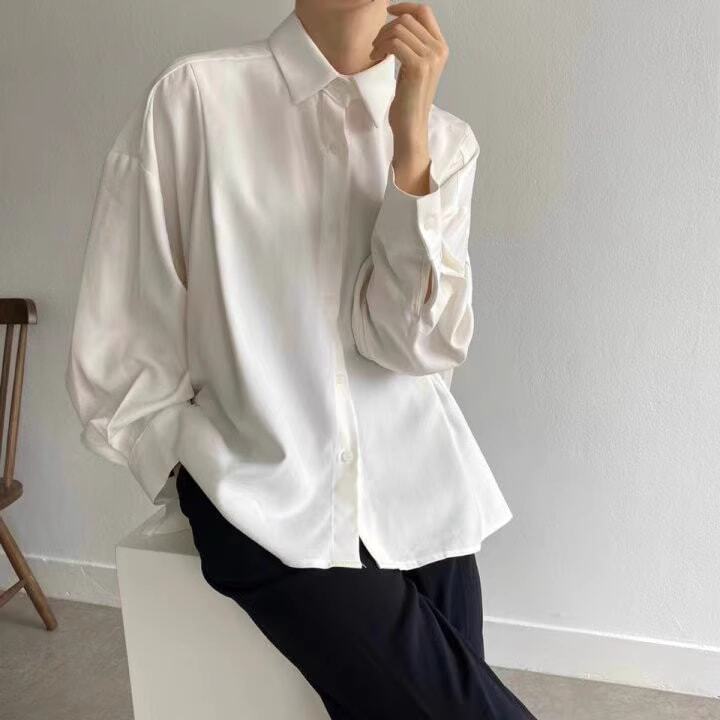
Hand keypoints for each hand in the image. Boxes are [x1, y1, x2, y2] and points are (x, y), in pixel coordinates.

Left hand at [370, 3, 448, 195]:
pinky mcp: (418, 67)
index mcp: (441, 47)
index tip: (387, 11)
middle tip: (376, 45)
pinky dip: (382, 48)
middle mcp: (439, 50)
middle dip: (387, 28)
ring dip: (382, 38)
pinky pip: (395, 43)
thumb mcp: (413, 67)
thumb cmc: (409, 100)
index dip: (404, 6)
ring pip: (400, 28)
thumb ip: (413, 45)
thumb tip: (398, 23)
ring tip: (376, 53)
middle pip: (409, 18)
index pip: (424, 11)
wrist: (411, 126)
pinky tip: (376, 58)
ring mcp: (431, 58)